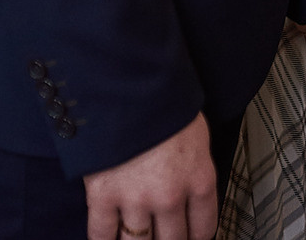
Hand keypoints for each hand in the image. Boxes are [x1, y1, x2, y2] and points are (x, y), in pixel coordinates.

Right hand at [83, 111, 213, 239]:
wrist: (127, 82)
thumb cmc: (163, 101)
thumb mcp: (196, 134)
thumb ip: (195, 169)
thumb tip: (191, 191)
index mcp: (199, 179)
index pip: (203, 228)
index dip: (196, 236)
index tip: (190, 236)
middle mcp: (170, 197)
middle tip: (163, 236)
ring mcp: (135, 200)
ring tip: (138, 238)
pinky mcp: (103, 197)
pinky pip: (101, 235)